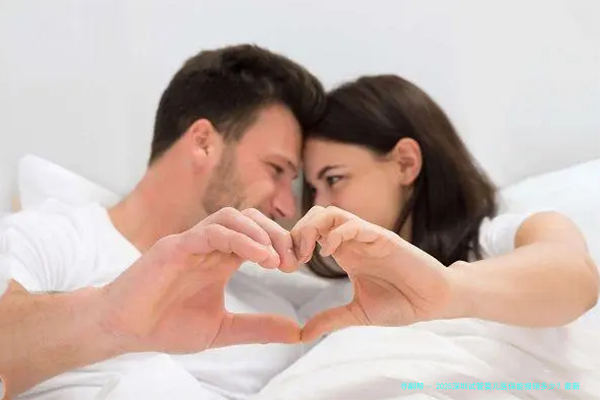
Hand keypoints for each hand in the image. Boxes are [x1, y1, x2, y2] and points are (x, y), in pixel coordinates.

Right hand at [100, 207, 300, 352]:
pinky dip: (238, 239)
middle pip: (250, 220)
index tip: (297, 265)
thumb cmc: (166, 325)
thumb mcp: (221, 329)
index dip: (281, 245)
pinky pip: (210, 231)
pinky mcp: (174, 247)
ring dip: (259, 233)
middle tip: (292, 261)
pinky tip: (258, 256)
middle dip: (277, 234)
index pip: (258, 237)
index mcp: (221, 260)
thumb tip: (296, 331)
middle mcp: (209, 246)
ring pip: (231, 217)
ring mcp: (191, 242)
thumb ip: (257, 328)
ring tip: (276, 259)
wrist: (123, 331)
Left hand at [292, 206, 451, 340]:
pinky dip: (337, 233)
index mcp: (345, 252)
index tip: (285, 267)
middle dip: (298, 231)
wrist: (432, 303)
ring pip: (332, 213)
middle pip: (316, 215)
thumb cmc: (400, 302)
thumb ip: (330, 319)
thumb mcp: (357, 313)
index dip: (294, 243)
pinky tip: (328, 252)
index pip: (311, 232)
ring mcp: (367, 237)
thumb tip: (302, 334)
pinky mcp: (384, 238)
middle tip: (292, 259)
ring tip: (306, 254)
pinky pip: (356, 225)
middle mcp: (353, 240)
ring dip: (313, 228)